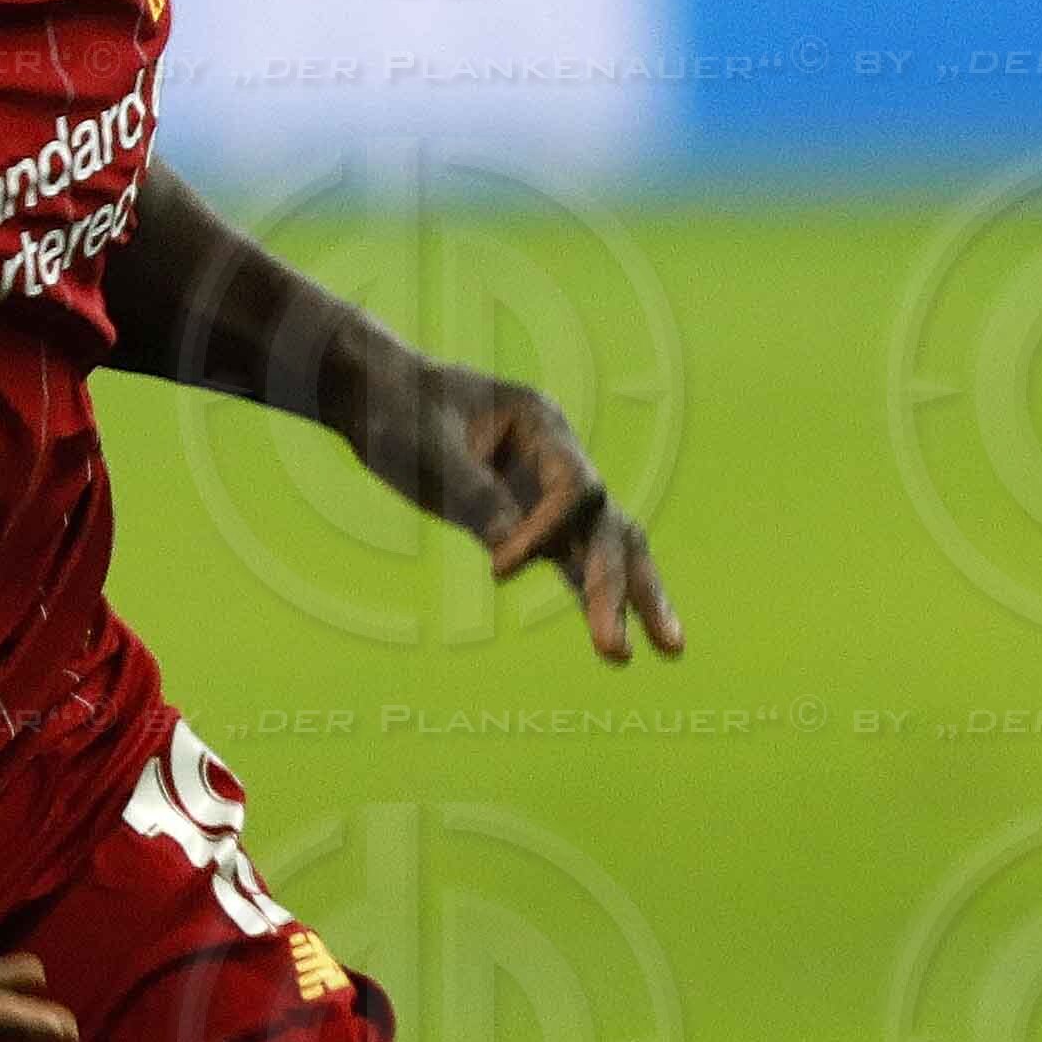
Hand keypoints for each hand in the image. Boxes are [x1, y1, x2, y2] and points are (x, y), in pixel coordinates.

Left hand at [373, 363, 682, 664]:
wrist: (371, 392)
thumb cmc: (397, 408)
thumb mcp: (427, 448)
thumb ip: (472, 495)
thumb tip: (511, 551)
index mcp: (541, 423)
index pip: (575, 488)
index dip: (547, 533)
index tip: (498, 569)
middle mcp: (556, 458)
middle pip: (607, 524)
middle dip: (621, 587)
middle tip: (625, 649)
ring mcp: (543, 493)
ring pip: (602, 547)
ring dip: (632, 597)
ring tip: (669, 649)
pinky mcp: (520, 523)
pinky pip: (565, 562)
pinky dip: (589, 597)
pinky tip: (614, 639)